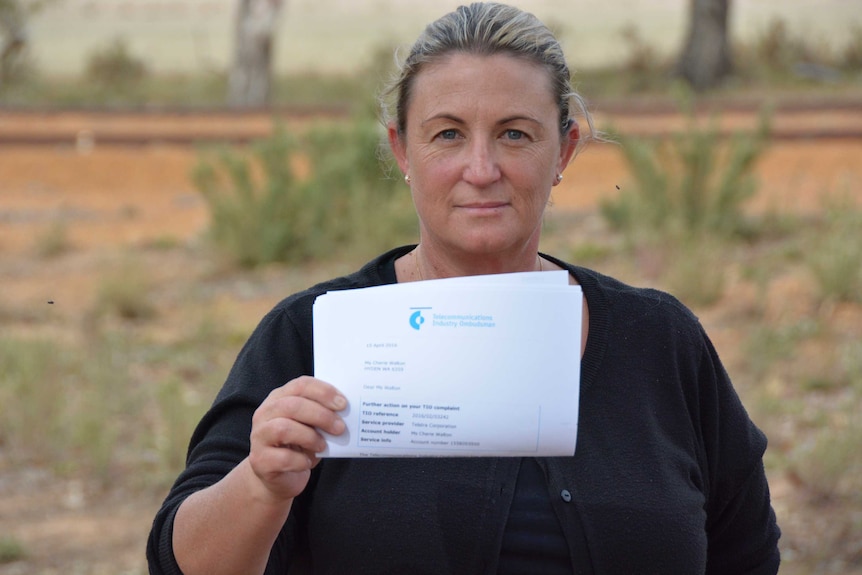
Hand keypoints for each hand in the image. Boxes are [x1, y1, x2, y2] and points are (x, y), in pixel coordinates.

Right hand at [248, 376, 346, 501]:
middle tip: (340, 427)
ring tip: (322, 446)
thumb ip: (320, 416)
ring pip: (284, 428)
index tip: (343, 404)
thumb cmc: (298, 446)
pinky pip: (283, 458)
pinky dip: (301, 461)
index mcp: (279, 398)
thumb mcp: (310, 426)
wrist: (279, 477)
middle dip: (321, 415)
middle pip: (292, 405)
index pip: (300, 385)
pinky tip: (308, 463)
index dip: (323, 392)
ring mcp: (259, 436)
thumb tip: (345, 413)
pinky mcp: (260, 460)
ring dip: (310, 437)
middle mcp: (265, 413)